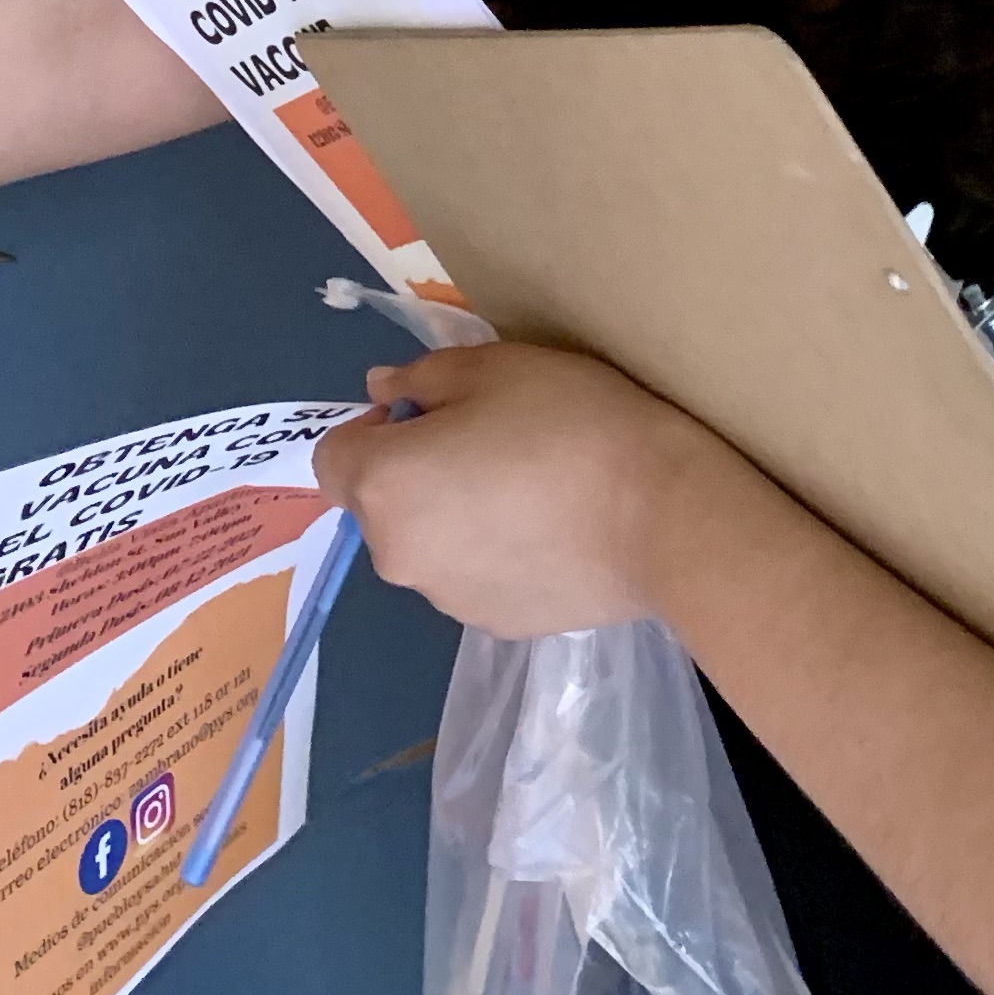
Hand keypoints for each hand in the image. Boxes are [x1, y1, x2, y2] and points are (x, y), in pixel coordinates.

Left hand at [312, 342, 729, 639]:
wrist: (661, 516)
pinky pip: (475, 578)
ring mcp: (447, 601)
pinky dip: (495, 555)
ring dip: (454, 517)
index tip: (434, 413)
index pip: (332, 458)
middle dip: (414, 475)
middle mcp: (397, 555)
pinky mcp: (496, 626)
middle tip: (490, 444)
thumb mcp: (491, 367)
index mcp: (383, 486)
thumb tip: (381, 391)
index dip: (374, 429)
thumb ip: (420, 378)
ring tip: (532, 490)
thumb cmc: (567, 423)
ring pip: (429, 545)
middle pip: (379, 507)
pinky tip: (553, 531)